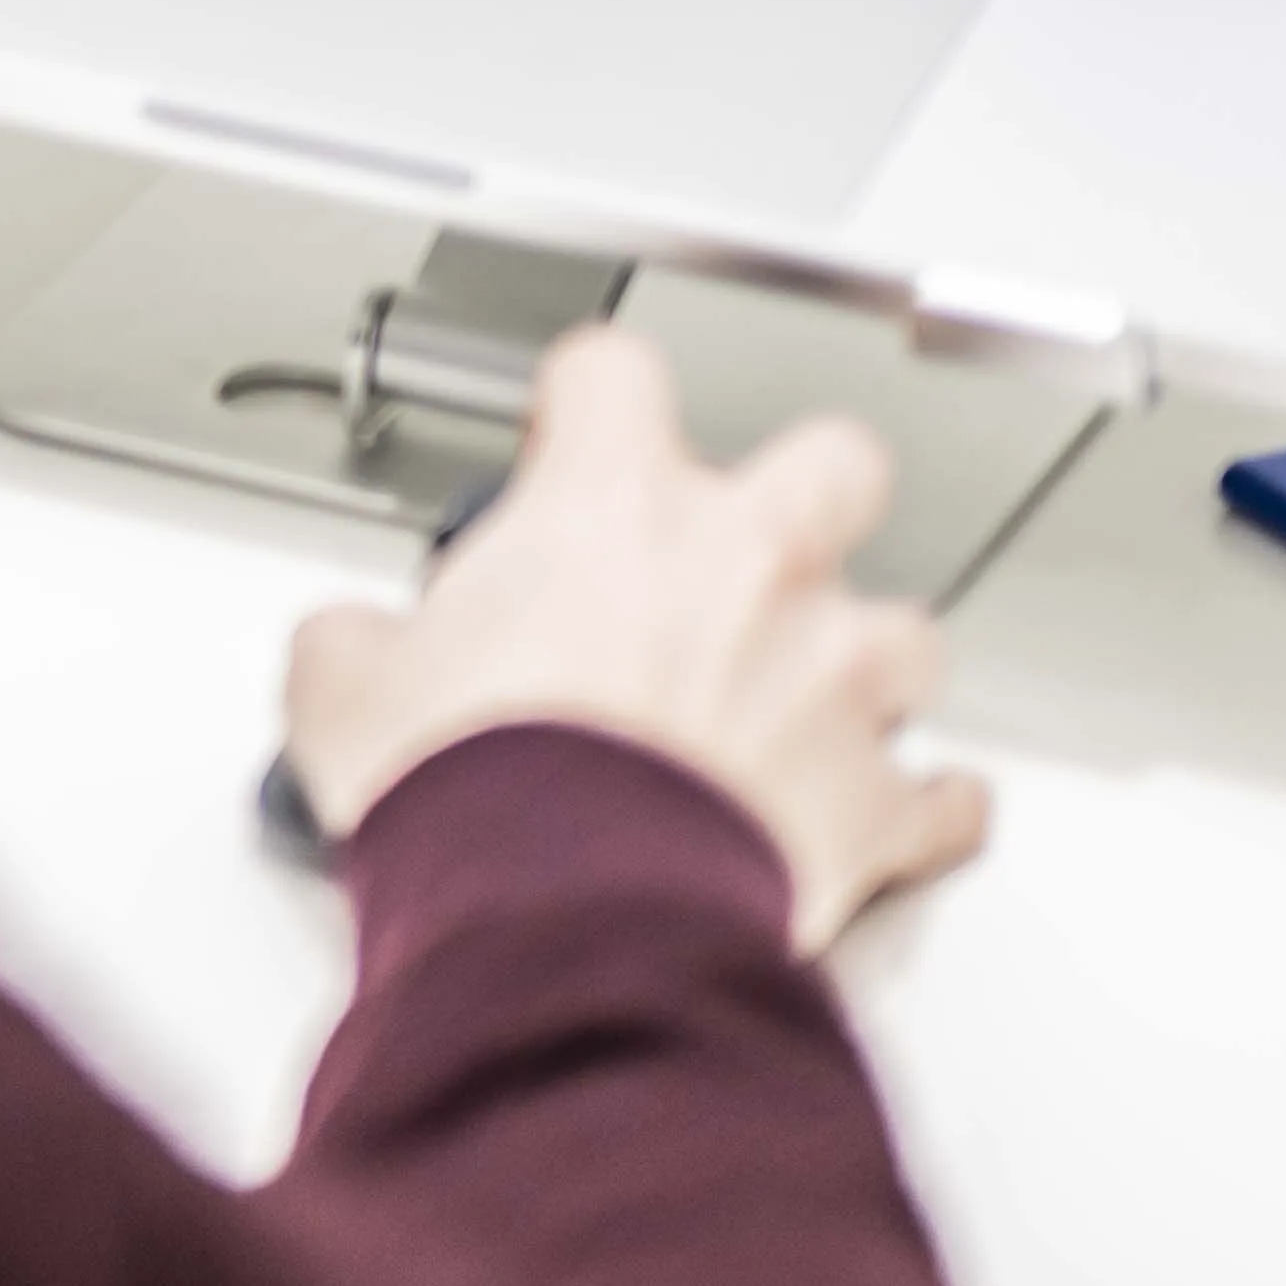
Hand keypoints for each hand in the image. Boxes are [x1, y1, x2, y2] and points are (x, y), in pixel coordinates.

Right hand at [281, 319, 993, 953]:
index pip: (616, 375)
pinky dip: (924, 809)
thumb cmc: (475, 787)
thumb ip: (359, 643)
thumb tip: (351, 655)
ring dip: (864, 664)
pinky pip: (942, 800)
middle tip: (747, 541)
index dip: (590, 398)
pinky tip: (897, 817)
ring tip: (812, 701)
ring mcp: (828, 682)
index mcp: (613, 510)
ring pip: (908, 633)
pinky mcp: (874, 804)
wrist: (563, 911)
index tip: (574, 433)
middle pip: (836, 463)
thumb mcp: (344, 684)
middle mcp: (746, 571)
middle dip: (806, 495)